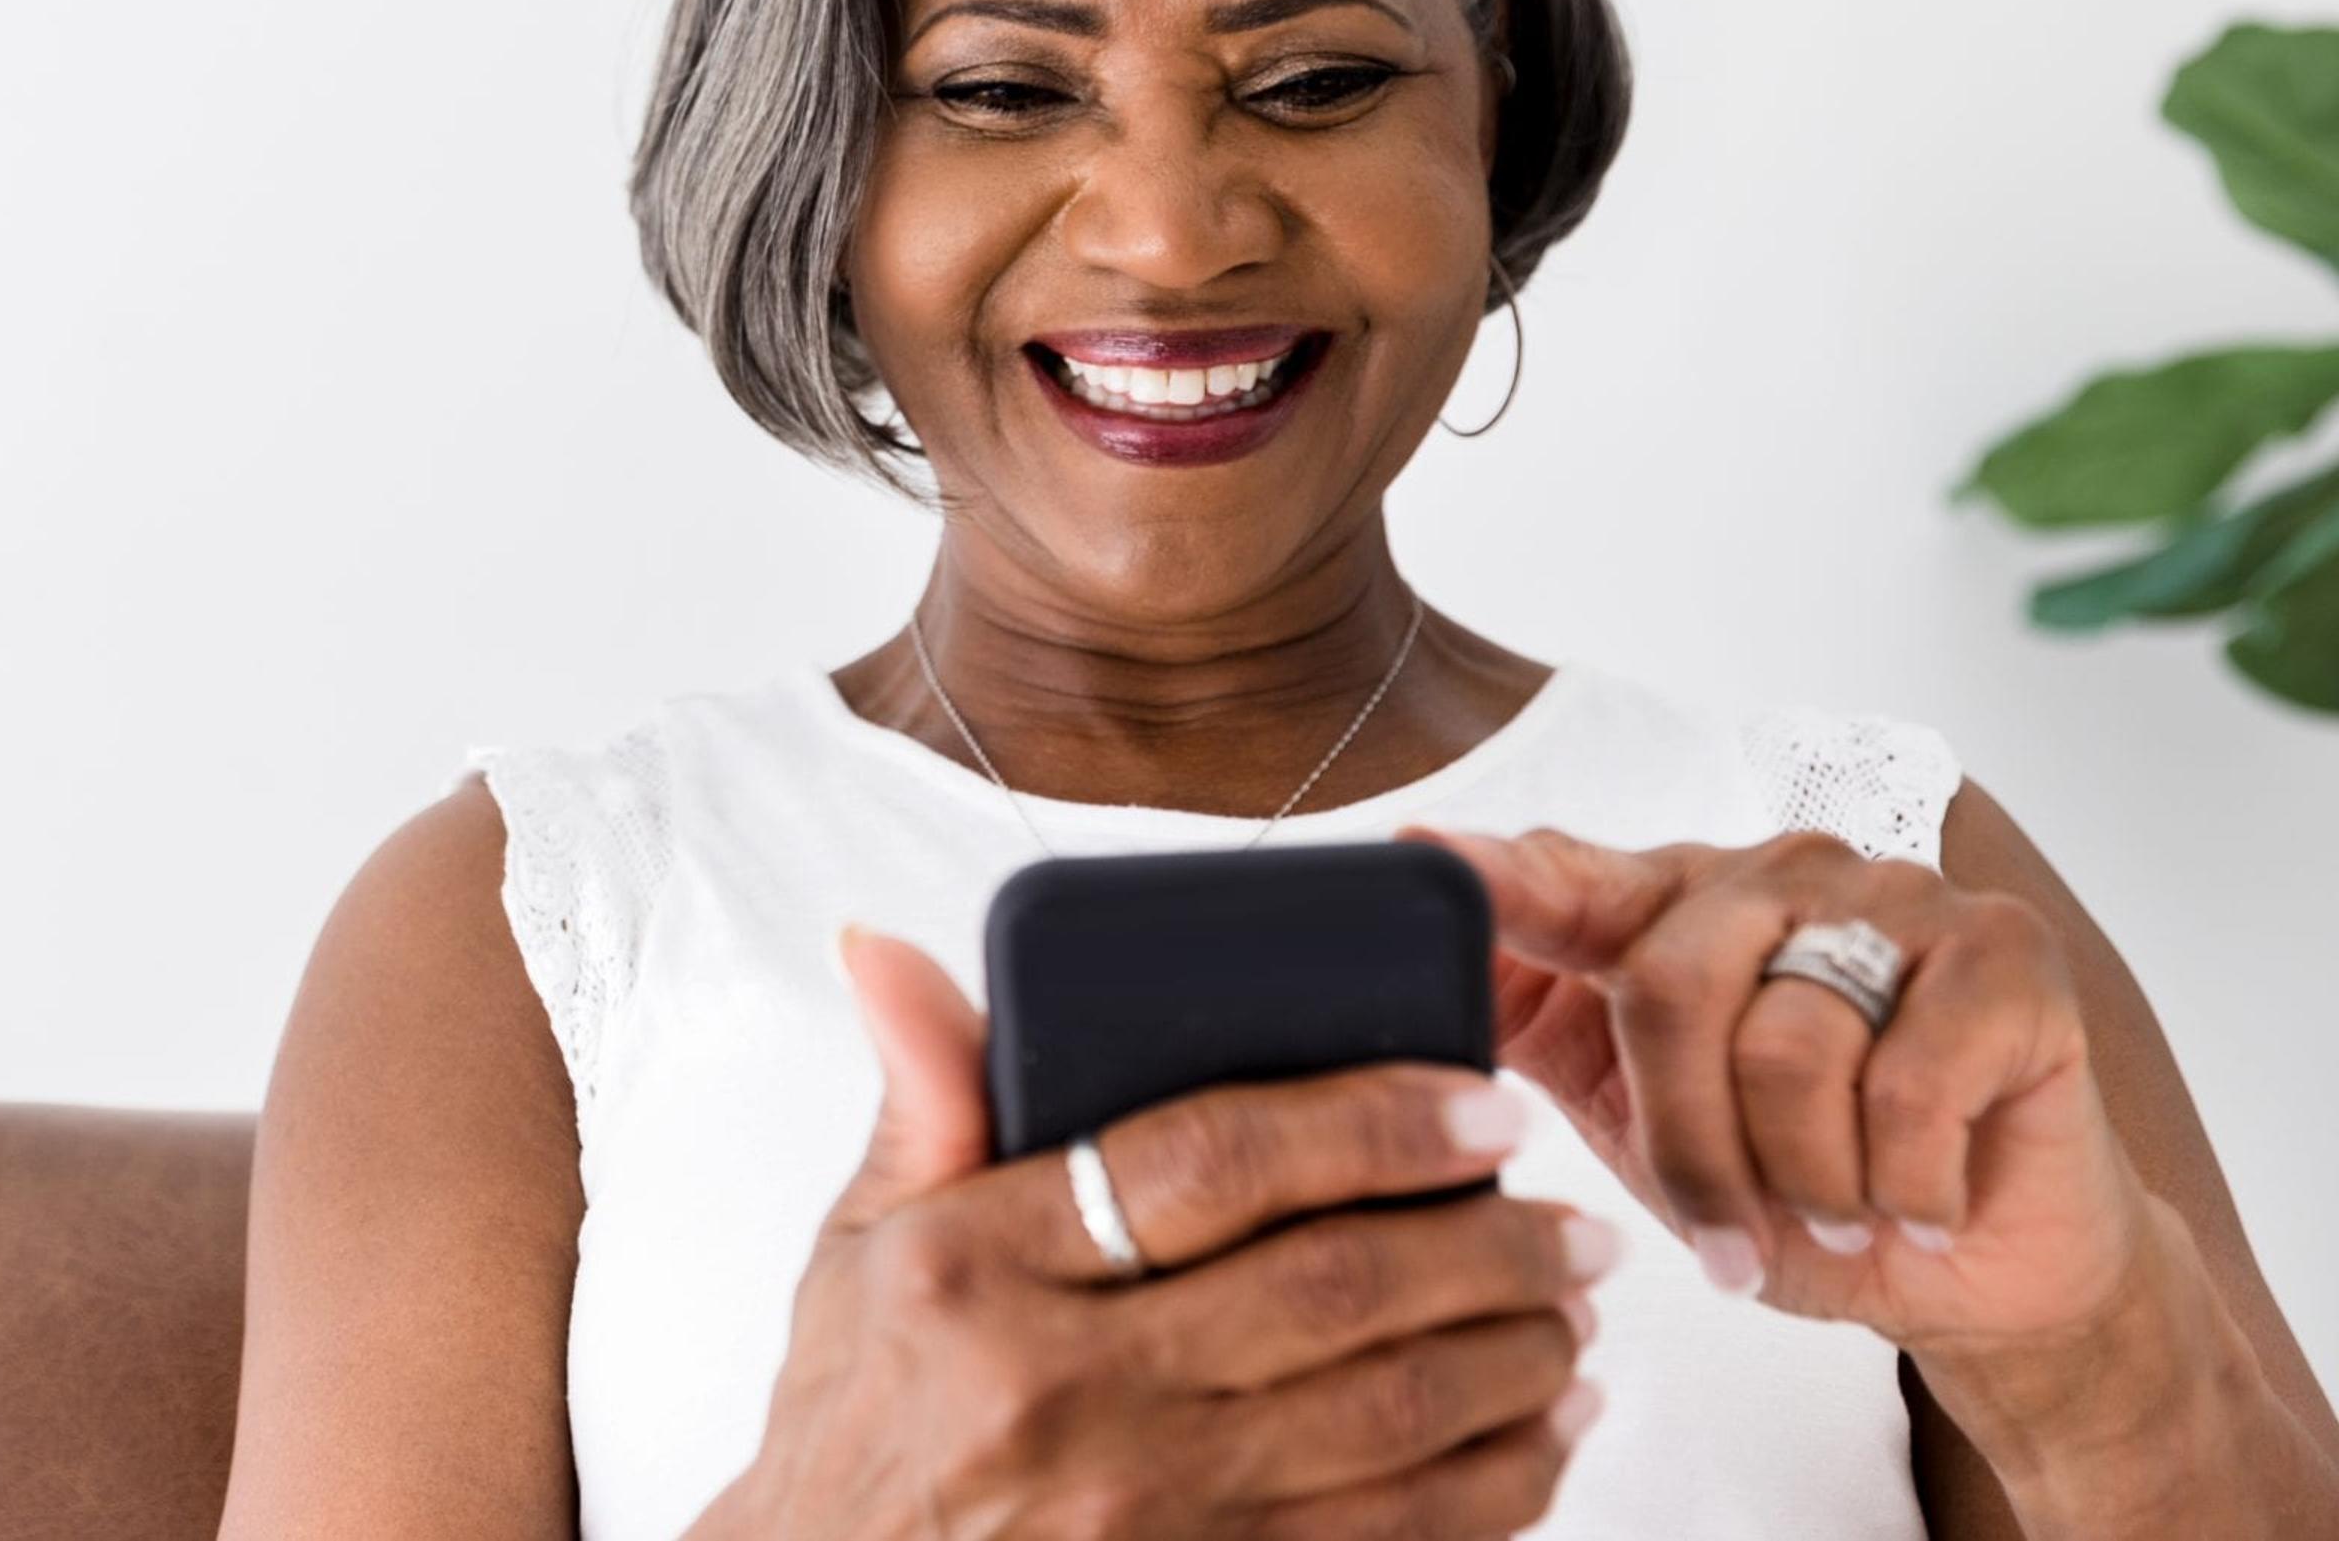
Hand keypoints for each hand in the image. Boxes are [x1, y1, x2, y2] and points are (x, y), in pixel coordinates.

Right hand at [696, 926, 1611, 1540]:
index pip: (1211, 1161)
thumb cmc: (857, 1415)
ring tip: (1572, 1309)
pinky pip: (1392, 1538)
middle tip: (1568, 1219)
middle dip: (1487, 1243)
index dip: (1370, 1119)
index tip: (1478, 1101)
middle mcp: (1064, 1387)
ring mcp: (1141, 1511)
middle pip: (1333, 1288)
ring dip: (1513, 1358)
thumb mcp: (856, 1248)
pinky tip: (1544, 1433)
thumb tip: (884, 945)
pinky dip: (1496, 1485)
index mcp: (980, 1268)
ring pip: (1387, 1417)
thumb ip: (920, 1098)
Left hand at [1395, 824, 2149, 1350]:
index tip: (1416, 856)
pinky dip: (1906, 1181)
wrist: (1983, 1272)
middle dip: (1691, 1146)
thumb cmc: (1799, 1191)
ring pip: (1786, 1048)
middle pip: (1669, 986)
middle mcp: (1782, 873)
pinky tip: (1924, 1200)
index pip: (1570, 877)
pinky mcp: (2007, 954)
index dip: (1498, 875)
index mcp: (1680, 905)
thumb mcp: (1641, 1123)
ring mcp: (1899, 897)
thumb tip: (1424, 981)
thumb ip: (1546, 1032)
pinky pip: (1908, 1084)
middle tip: (1737, 1233)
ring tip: (1843, 1210)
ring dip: (1808, 1180)